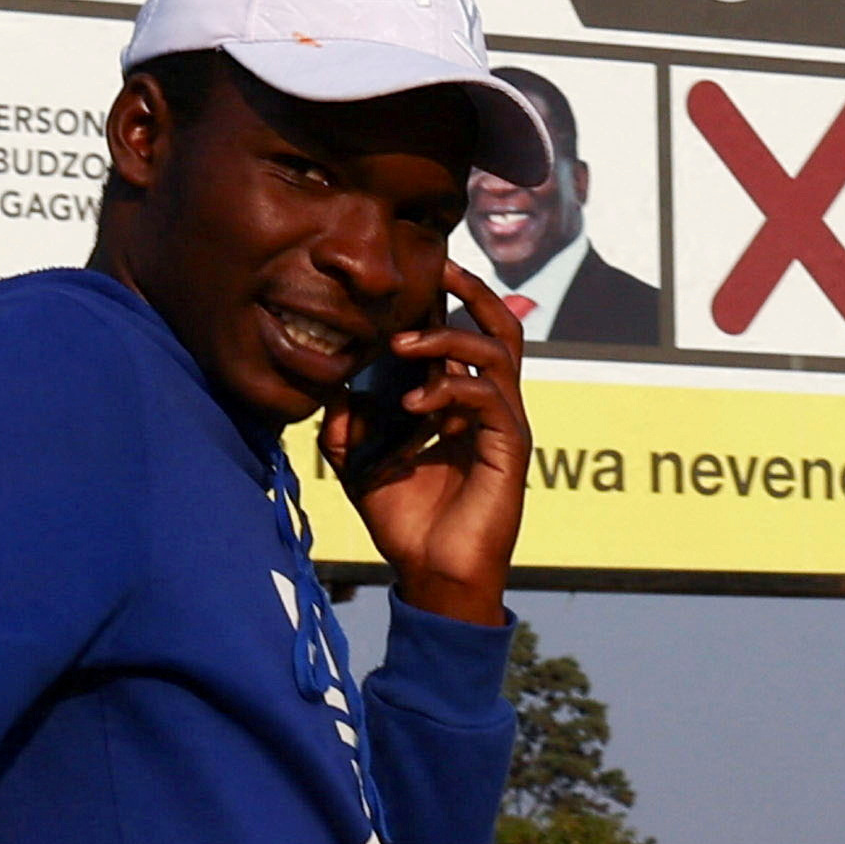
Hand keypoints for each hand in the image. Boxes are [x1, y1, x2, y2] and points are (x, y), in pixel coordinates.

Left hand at [338, 263, 529, 622]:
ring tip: (403, 345)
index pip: (466, 337)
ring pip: (497, 353)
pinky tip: (414, 404)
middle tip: (442, 266)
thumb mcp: (360, 465)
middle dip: (474, 291)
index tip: (416, 276)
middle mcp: (489, 408)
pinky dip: (450, 390)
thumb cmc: (406, 523)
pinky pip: (490, 399)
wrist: (431, 577)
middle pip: (503, 328)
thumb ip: (347, 425)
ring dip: (448, 340)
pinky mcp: (509, 450)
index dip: (448, 302)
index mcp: (462, 405)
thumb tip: (334, 387)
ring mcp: (504, 426)